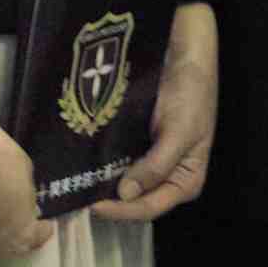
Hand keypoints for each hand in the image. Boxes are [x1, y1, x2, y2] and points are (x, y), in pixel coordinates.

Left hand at [90, 2, 219, 224]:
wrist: (185, 55)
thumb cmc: (191, 93)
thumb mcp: (180, 131)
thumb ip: (156, 166)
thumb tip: (126, 195)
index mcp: (185, 182)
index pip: (149, 208)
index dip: (122, 211)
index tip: (93, 205)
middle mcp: (167, 177)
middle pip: (135, 201)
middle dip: (110, 202)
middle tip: (78, 198)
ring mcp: (151, 162)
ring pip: (124, 184)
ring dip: (103, 186)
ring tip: (76, 185)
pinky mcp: (138, 145)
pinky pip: (119, 162)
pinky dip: (103, 166)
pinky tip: (84, 165)